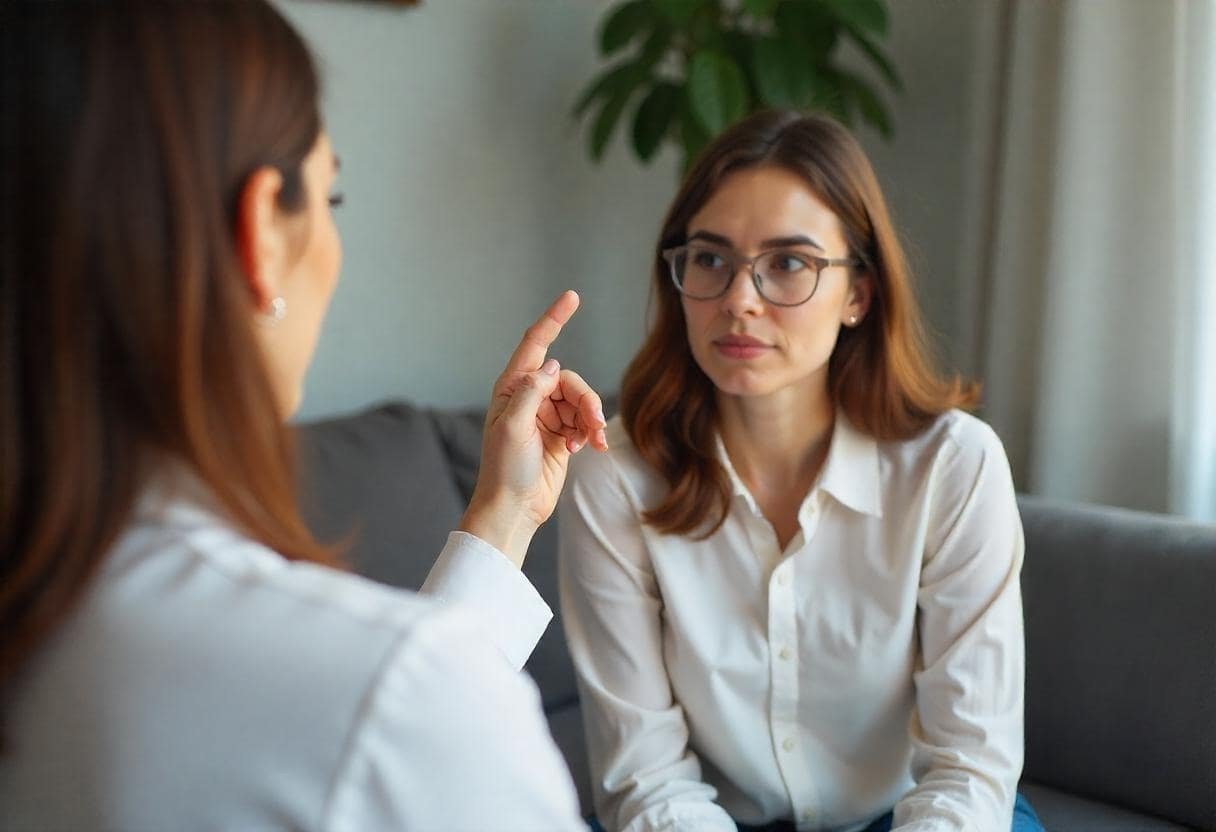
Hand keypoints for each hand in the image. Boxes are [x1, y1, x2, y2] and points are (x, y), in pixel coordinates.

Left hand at [459, 290, 607, 566]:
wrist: (514, 508)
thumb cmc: (504, 470)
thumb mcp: (513, 427)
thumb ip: (532, 392)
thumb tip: (553, 365)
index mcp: (512, 389)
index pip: (536, 344)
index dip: (554, 319)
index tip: (572, 296)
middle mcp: (530, 397)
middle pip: (570, 380)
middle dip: (585, 399)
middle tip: (593, 425)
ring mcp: (548, 416)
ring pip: (582, 400)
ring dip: (592, 418)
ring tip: (592, 442)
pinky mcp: (562, 436)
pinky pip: (586, 421)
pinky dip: (592, 431)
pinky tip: (592, 448)